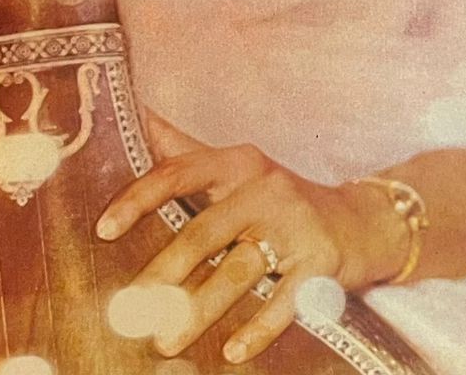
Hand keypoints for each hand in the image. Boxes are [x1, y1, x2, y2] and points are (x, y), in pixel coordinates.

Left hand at [97, 113, 404, 363]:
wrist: (363, 222)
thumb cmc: (283, 200)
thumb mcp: (239, 168)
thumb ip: (188, 150)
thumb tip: (139, 115)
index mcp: (238, 163)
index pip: (179, 173)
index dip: (139, 199)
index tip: (103, 229)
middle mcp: (266, 187)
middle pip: (204, 232)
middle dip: (163, 275)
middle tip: (129, 313)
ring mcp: (296, 224)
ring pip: (239, 271)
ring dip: (199, 311)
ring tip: (165, 342)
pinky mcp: (323, 262)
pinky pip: (285, 300)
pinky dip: (258, 328)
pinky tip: (232, 352)